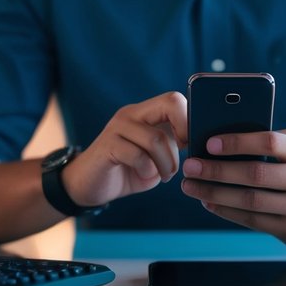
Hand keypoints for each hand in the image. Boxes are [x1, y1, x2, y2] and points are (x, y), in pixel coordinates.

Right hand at [63, 92, 187, 208]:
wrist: (89, 186)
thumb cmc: (128, 172)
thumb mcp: (157, 158)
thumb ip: (172, 146)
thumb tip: (196, 143)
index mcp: (145, 113)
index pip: (174, 99)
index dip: (189, 120)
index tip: (188, 145)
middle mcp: (131, 114)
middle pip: (170, 103)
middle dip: (184, 130)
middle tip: (182, 155)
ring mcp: (117, 127)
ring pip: (156, 138)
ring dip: (168, 163)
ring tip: (165, 176)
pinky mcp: (107, 146)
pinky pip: (137, 155)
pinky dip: (148, 171)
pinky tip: (145, 176)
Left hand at [179, 129, 285, 252]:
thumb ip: (272, 141)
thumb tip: (224, 140)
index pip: (269, 143)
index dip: (237, 142)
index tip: (209, 143)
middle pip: (255, 174)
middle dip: (217, 170)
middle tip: (191, 166)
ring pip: (250, 200)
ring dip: (215, 192)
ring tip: (192, 186)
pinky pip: (252, 220)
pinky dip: (226, 211)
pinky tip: (209, 201)